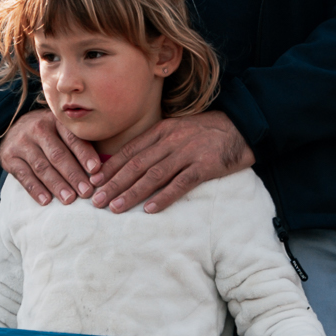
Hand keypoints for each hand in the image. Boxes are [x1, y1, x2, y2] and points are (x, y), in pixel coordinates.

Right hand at [0, 103, 104, 206]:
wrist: (14, 130)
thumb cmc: (49, 135)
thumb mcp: (62, 131)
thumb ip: (80, 144)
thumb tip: (103, 169)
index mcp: (56, 121)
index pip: (72, 138)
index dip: (84, 154)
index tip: (95, 170)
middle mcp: (37, 128)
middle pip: (57, 154)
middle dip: (73, 174)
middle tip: (86, 192)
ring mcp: (21, 143)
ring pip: (41, 166)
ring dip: (56, 184)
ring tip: (69, 199)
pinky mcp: (9, 157)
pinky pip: (23, 176)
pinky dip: (35, 189)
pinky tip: (46, 201)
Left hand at [83, 109, 252, 216]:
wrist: (242, 127)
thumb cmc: (206, 131)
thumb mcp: (178, 129)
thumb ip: (156, 142)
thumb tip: (132, 161)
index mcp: (162, 130)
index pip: (130, 150)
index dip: (110, 167)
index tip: (93, 182)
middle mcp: (171, 141)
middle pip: (136, 165)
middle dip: (113, 184)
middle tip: (96, 201)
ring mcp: (188, 153)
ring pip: (153, 175)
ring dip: (131, 193)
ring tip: (114, 208)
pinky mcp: (205, 167)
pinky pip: (181, 184)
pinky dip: (164, 197)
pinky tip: (149, 209)